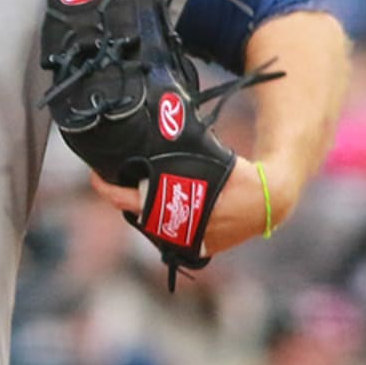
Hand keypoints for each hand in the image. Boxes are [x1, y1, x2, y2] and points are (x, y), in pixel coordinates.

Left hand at [89, 155, 296, 256]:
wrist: (271, 199)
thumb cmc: (238, 174)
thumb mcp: (207, 155)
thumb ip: (183, 146)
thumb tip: (164, 114)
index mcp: (177, 206)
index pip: (127, 200)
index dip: (106, 189)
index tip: (94, 176)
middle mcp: (180, 230)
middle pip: (139, 216)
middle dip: (128, 199)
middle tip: (120, 179)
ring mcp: (190, 243)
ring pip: (155, 228)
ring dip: (148, 212)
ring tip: (145, 191)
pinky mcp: (203, 250)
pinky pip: (174, 238)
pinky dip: (169, 224)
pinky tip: (169, 209)